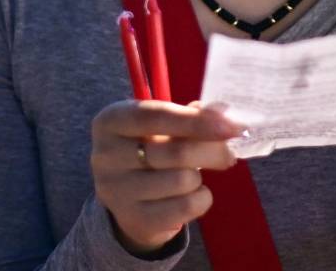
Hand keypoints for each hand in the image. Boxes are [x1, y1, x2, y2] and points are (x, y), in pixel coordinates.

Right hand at [91, 100, 244, 254]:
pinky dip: (201, 198)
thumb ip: (191, 116)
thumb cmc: (151, 147)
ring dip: (200, 177)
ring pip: (183, 181)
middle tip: (229, 153)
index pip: (156, 116)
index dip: (197, 120)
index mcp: (111, 121)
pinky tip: (192, 193)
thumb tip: (225, 116)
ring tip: (193, 174)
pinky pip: (186, 207)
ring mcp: (116, 191)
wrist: (129, 196)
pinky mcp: (133, 219)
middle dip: (212, 151)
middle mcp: (105, 156)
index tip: (230, 126)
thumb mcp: (162, 125)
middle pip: (176, 152)